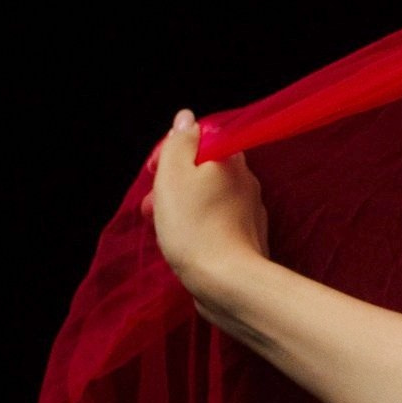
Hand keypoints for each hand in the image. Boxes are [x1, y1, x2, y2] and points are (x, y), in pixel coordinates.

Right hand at [143, 110, 269, 304]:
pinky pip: (216, 224)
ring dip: (182, 208)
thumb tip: (186, 119)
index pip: (201, 140)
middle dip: (172, 184)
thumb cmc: (195, 226)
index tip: (154, 171)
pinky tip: (183, 245)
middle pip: (203, 171)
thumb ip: (179, 143)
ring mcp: (250, 213)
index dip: (172, 152)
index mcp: (231, 159)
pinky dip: (197, 229)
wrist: (228, 283)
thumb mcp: (174, 175)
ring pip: (208, 199)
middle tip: (151, 205)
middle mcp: (247, 181)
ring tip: (161, 228)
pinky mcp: (247, 240)